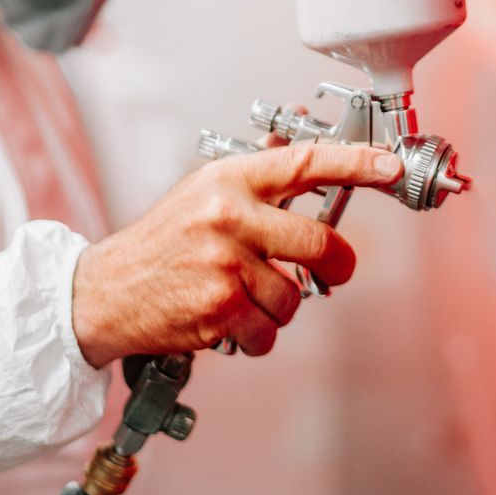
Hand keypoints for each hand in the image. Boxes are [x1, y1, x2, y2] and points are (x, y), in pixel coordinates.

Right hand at [70, 142, 401, 365]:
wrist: (104, 292)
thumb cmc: (160, 243)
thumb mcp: (202, 194)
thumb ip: (255, 183)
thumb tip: (300, 159)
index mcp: (229, 180)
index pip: (306, 162)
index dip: (357, 163)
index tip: (391, 166)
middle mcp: (228, 215)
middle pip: (319, 241)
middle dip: (336, 264)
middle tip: (333, 270)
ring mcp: (225, 262)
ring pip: (295, 296)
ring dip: (278, 307)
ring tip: (243, 297)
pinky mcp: (220, 307)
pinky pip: (269, 330)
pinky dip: (256, 335)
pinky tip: (228, 321)